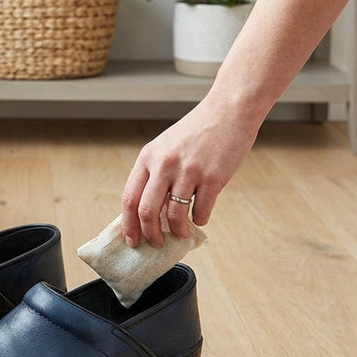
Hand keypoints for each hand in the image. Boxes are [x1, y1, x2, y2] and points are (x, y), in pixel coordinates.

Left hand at [120, 98, 257, 247]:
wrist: (228, 111)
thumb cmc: (197, 132)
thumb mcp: (165, 148)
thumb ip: (154, 174)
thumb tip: (146, 211)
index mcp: (147, 158)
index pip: (129, 198)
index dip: (128, 225)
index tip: (131, 241)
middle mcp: (164, 164)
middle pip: (147, 211)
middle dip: (150, 234)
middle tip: (156, 244)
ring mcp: (188, 171)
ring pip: (174, 215)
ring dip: (177, 231)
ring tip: (181, 234)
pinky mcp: (212, 177)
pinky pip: (201, 211)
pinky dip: (199, 220)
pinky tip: (200, 217)